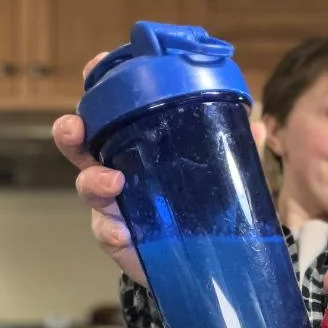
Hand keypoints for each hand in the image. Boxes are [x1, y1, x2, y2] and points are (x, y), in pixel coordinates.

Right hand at [52, 51, 267, 288]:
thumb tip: (256, 125)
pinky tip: (123, 234)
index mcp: (137, 146)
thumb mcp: (221, 174)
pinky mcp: (121, 241)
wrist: (202, 261)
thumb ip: (234, 150)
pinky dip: (112, 232)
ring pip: (89, 188)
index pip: (111, 111)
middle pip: (82, 147)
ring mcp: (115, 207)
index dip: (98, 87)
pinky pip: (108, 234)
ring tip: (113, 182)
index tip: (95, 66)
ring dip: (94, 182)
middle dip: (71, 133)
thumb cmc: (202, 205)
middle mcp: (118, 171)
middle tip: (76, 129)